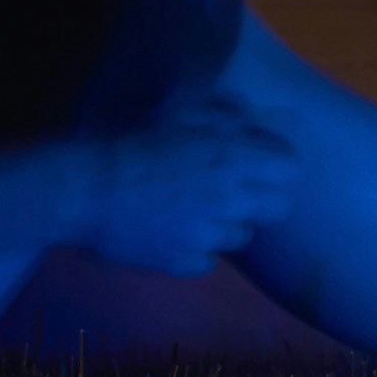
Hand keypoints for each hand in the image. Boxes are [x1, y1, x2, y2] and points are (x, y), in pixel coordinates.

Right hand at [66, 86, 297, 274]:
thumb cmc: (131, 142)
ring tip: (191, 209)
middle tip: (238, 192)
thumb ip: (228, 115)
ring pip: (242, 235)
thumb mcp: (183, 114)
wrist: (84, 189)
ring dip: (225, 224)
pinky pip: (209, 259)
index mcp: (233, 155)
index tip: (263, 165)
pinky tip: (170, 232)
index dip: (279, 165)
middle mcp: (230, 197)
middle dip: (263, 198)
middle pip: (280, 207)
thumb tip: (257, 117)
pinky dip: (195, 249)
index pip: (292, 167)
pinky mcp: (187, 262)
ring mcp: (209, 234)